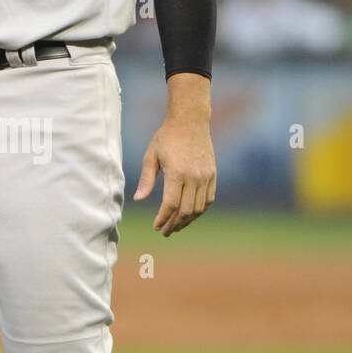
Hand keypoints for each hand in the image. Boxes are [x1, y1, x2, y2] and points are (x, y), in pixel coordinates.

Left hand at [134, 86, 215, 236]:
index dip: (162, 219)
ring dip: (187, 220)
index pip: (170, 205)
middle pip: (185, 210)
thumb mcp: (151, 156)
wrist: (190, 120)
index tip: (155, 227)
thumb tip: (138, 199)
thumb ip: (146, 179)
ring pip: (198, 208)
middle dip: (174, 224)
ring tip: (176, 226)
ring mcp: (205, 176)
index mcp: (177, 173)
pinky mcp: (212, 174)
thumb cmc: (167, 137)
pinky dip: (200, 210)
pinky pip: (208, 199)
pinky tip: (190, 214)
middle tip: (165, 232)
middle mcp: (194, 177)